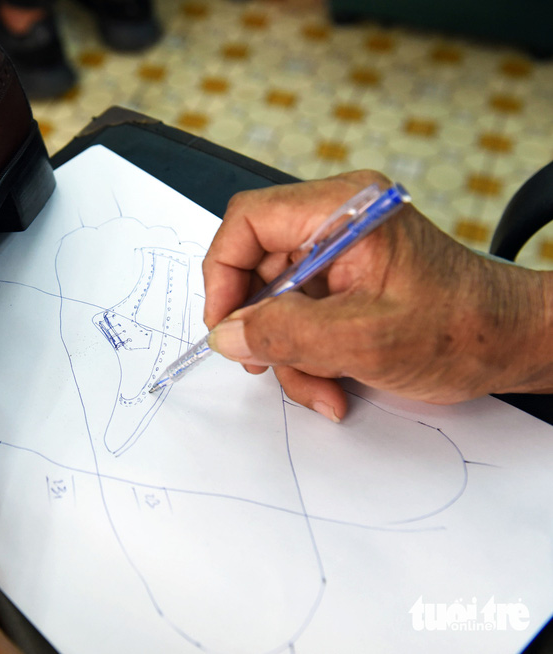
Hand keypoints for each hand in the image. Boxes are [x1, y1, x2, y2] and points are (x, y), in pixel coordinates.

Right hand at [202, 170, 552, 420]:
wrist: (512, 344)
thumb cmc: (463, 329)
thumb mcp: (362, 338)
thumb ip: (285, 334)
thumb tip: (227, 334)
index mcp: (344, 209)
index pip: (249, 221)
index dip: (224, 273)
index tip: (225, 323)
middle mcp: (338, 222)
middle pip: (258, 267)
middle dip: (262, 327)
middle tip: (263, 363)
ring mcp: (341, 252)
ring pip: (276, 302)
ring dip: (288, 353)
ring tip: (319, 388)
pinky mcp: (345, 281)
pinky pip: (300, 316)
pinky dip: (307, 355)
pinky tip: (331, 384)